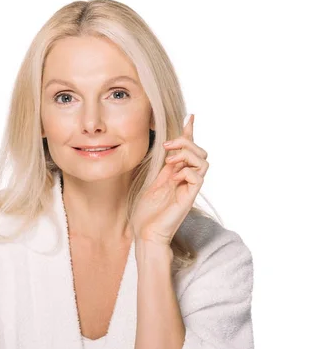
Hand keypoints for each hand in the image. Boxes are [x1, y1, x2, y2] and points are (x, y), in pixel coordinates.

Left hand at [131, 114, 208, 247]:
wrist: (146, 232)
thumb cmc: (147, 212)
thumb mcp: (152, 182)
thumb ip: (162, 167)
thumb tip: (166, 149)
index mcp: (177, 173)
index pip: (188, 149)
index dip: (190, 132)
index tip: (190, 116)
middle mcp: (186, 179)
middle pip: (200, 151)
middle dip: (186, 141)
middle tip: (166, 145)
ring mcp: (189, 188)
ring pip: (203, 161)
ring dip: (186, 154)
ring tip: (169, 161)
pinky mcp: (189, 197)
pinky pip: (198, 176)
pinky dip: (186, 171)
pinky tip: (173, 177)